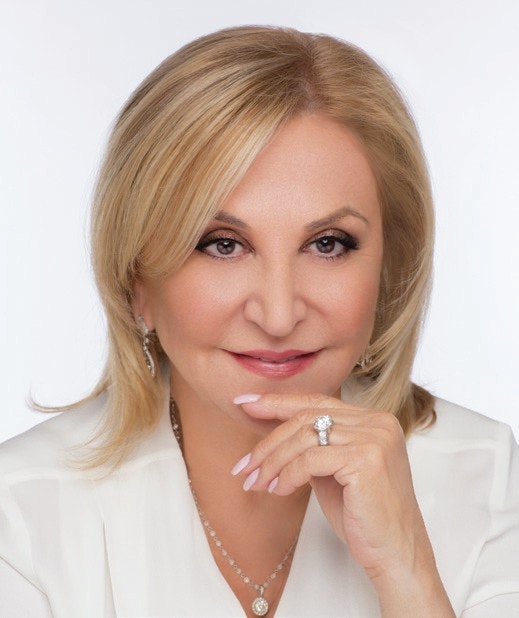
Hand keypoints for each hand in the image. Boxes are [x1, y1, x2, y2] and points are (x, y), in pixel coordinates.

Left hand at [233, 393, 453, 615]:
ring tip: (256, 483)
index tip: (244, 403)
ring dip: (272, 462)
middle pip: (306, 418)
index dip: (277, 402)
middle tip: (244, 466)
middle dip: (268, 442)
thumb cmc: (363, 516)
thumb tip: (273, 437)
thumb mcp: (333, 471)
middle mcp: (377, 421)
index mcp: (372, 419)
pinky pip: (310, 460)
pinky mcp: (366, 459)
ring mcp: (374, 437)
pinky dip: (287, 475)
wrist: (396, 554)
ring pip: (304, 437)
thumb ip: (314, 447)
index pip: (316, 402)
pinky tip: (278, 490)